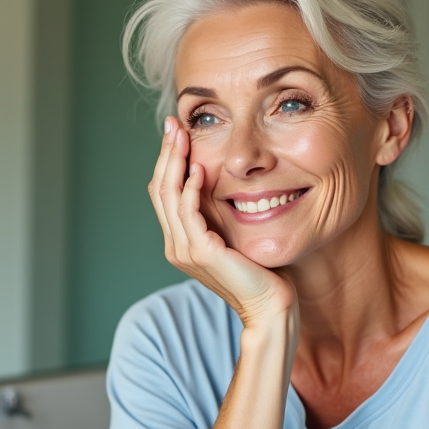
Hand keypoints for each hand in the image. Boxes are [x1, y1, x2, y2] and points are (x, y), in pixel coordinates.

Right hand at [150, 118, 296, 329]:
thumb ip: (220, 212)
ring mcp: (186, 251)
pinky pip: (188, 213)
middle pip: (159, 190)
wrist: (270, 305)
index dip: (167, 160)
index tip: (176, 131)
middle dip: (167, 154)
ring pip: (168, 197)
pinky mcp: (202, 253)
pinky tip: (199, 170)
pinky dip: (191, 189)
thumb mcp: (234, 233)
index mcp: (181, 241)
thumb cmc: (260, 270)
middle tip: (173, 124)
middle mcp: (177, 245)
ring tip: (183, 136)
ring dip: (175, 163)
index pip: (163, 193)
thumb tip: (218, 179)